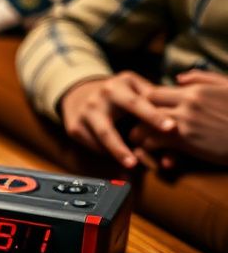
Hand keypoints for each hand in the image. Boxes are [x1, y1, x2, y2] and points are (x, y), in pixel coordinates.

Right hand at [59, 71, 175, 167]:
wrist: (80, 91)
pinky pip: (93, 146)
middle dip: (121, 147)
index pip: (137, 104)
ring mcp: (84, 116)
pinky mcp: (74, 129)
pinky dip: (108, 153)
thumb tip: (176, 115)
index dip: (154, 117)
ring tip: (131, 165)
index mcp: (117, 87)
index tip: (171, 128)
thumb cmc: (117, 92)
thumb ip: (153, 98)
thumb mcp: (134, 86)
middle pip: (108, 130)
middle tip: (136, 162)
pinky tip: (119, 157)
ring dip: (116, 155)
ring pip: (100, 141)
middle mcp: (97, 101)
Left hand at [127, 70, 227, 166]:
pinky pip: (153, 144)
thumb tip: (179, 78)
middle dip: (138, 118)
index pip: (155, 92)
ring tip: (142, 143)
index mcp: (195, 90)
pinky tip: (155, 154)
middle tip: (138, 128)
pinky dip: (150, 150)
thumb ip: (202, 79)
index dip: (147, 103)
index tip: (147, 113)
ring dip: (140, 136)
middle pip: (144, 108)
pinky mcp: (185, 142)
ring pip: (143, 126)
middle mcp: (185, 104)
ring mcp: (183, 123)